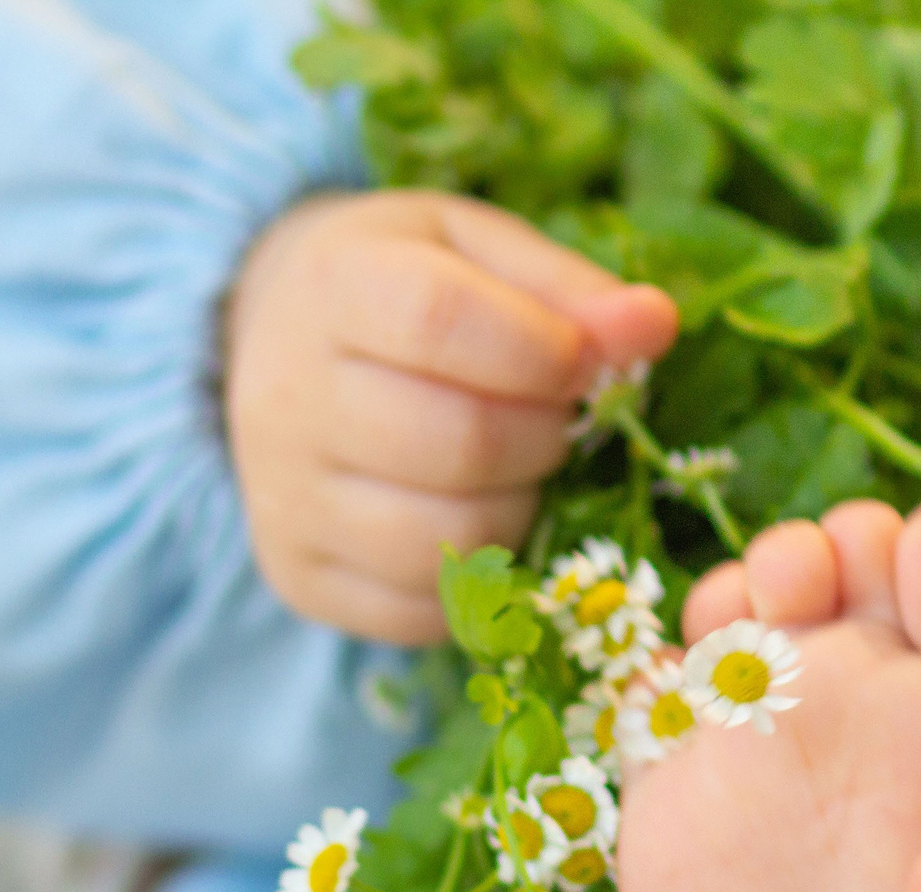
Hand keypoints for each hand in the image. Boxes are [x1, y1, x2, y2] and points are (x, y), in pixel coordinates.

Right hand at [225, 190, 678, 644]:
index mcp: (330, 289)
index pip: (441, 322)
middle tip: (556, 425)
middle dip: (545, 441)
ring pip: (449, 543)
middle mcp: (286, 399)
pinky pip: (424, 609)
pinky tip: (478, 523)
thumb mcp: (477, 253)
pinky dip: (480, 581)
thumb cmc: (403, 291)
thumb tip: (653, 327)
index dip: (545, 352)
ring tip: (516, 476)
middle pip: (459, 444)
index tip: (586, 363)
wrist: (268, 344)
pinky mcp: (301, 578)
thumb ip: (567, 290)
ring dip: (519, 515)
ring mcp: (285, 500)